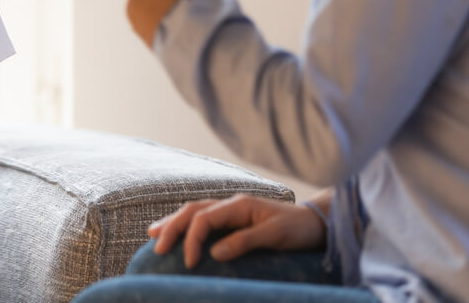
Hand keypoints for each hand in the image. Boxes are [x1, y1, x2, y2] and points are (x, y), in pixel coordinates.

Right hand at [147, 193, 326, 268]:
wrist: (315, 222)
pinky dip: (186, 225)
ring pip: (194, 212)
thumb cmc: (297, 229)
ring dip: (173, 223)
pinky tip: (177, 233)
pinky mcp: (233, 220)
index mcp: (239, 205)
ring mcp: (231, 210)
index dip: (192, 240)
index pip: (204, 218)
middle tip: (157, 248)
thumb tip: (214, 253)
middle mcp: (231, 204)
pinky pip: (203, 219)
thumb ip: (244, 242)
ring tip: (153, 236)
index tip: (190, 264)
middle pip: (192, 210)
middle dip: (172, 227)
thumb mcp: (274, 235)